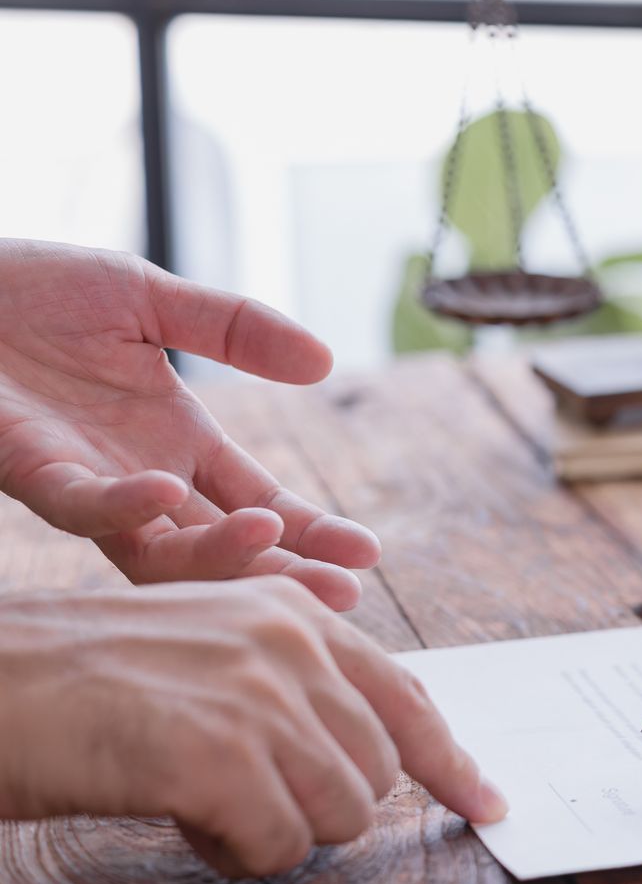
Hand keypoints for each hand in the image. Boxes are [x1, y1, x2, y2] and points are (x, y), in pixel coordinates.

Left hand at [0, 239, 379, 609]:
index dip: (311, 533)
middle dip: (284, 573)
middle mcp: (137, 481)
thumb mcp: (150, 298)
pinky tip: (167, 491)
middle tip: (344, 590)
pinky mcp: (27, 468)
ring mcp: (84, 484)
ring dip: (216, 556)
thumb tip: (325, 361)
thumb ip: (235, 328)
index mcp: (174, 446)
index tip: (366, 553)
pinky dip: (125, 504)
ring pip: (156, 551)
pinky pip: (79, 505)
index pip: (257, 505)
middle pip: (220, 550)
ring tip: (274, 540)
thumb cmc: (30, 293)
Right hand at [0, 577, 508, 876]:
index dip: (452, 763)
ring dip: (272, 830)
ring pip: (340, 815)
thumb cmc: (81, 682)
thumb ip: (290, 689)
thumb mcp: (206, 657)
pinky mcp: (219, 753)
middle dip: (318, 807)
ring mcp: (259, 695)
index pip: (409, 701)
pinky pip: (277, 845)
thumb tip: (369, 763)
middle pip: (378, 775)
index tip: (487, 804)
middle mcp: (291, 642)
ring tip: (195, 795)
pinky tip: (178, 812)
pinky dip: (233, 850)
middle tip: (233, 793)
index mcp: (295, 613)